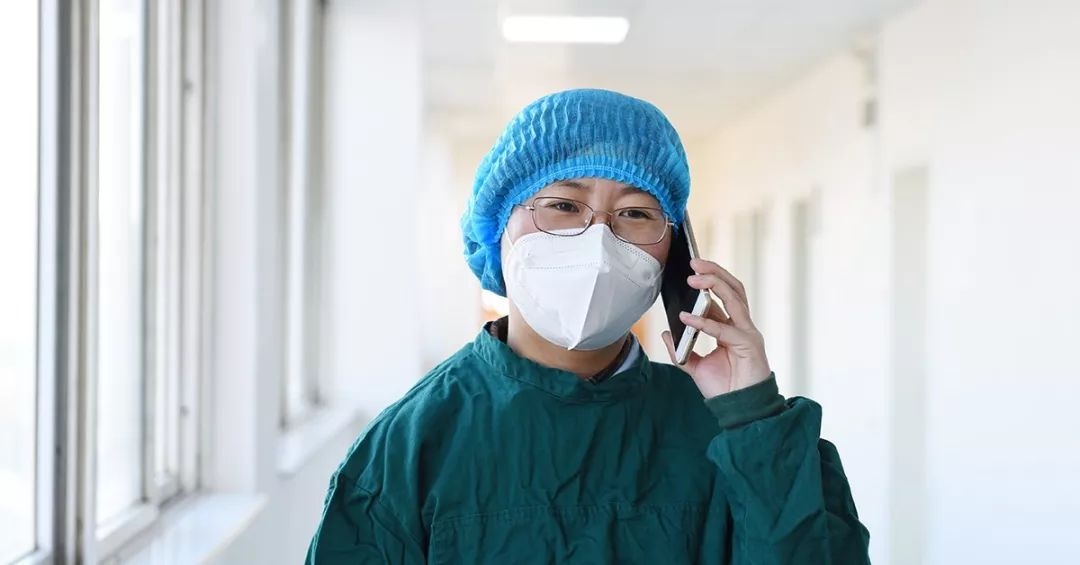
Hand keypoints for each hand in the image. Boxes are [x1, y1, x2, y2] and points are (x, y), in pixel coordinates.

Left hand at [662, 258, 771, 398]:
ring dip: (714, 284)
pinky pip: (725, 329)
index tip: (690, 268)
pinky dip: (705, 322)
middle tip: (693, 262)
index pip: (723, 294)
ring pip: (735, 298)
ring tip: (693, 278)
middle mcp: (742, 326)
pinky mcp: (748, 345)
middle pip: (733, 288)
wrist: (741, 410)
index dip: (708, 279)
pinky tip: (687, 317)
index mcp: (732, 327)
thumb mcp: (696, 367)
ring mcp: (748, 333)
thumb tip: (665, 333)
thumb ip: (681, 351)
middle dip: (714, 272)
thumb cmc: (724, 388)